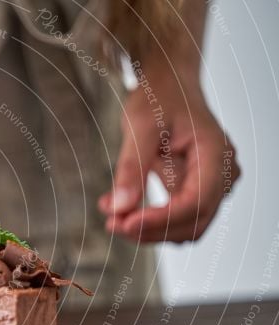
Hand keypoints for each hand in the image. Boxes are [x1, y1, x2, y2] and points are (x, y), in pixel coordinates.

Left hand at [98, 72, 240, 242]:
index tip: (125, 223)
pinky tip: (117, 206)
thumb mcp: (139, 126)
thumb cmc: (159, 98)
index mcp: (215, 153)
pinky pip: (175, 215)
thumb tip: (119, 207)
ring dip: (148, 229)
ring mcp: (211, 183)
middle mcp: (221, 172)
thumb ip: (131, 168)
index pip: (196, 202)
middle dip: (152, 230)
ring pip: (184, 226)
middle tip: (112, 224)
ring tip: (111, 216)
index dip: (161, 220)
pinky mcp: (195, 189)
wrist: (167, 85)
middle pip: (193, 222)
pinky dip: (147, 218)